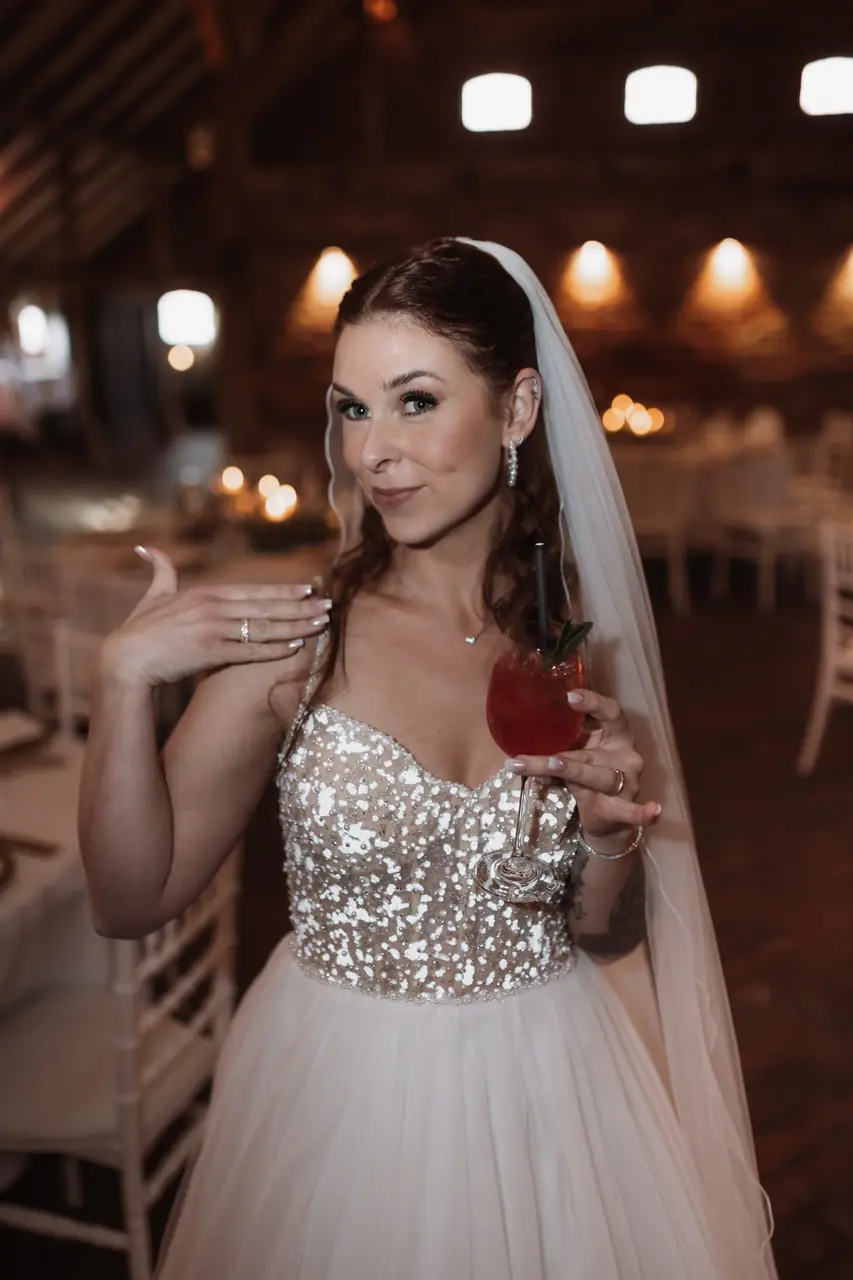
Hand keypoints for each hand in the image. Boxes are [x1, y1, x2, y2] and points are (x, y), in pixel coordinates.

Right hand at [99, 546, 331, 686]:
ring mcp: (213, 630)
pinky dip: (274, 649)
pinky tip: (296, 646)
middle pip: (266, 607)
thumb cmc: (139, 630)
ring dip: (296, 626)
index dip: (284, 591)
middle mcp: (213, 608)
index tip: (310, 589)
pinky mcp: (210, 653)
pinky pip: (250, 651)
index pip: (254, 591)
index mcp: (205, 593)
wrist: (125, 660)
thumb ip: (160, 571)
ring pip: (264, 628)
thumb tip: (147, 548)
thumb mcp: (152, 596)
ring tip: (321, 624)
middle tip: (329, 606)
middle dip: (301, 607)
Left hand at [506, 688, 660, 842]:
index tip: (569, 697)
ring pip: (597, 775)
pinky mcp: (624, 806)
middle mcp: (625, 755)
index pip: (611, 712)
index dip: (593, 702)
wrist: (609, 819)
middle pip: (592, 751)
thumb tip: (522, 724)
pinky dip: (643, 814)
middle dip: (562, 755)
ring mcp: (627, 781)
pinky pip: (632, 811)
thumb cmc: (590, 775)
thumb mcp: (578, 754)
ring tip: (553, 764)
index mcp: (615, 736)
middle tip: (536, 753)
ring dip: (572, 770)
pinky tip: (654, 812)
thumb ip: (562, 741)